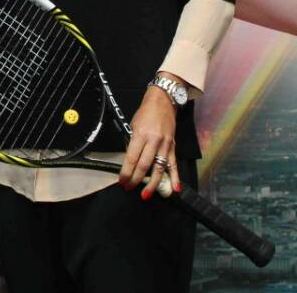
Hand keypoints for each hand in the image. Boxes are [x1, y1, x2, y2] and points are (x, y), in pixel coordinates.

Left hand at [119, 83, 179, 199]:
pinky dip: (175, 177)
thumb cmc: (146, 113)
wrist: (163, 101)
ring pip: (159, 168)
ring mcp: (165, 144)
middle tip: (129, 188)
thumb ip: (133, 143)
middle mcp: (154, 140)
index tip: (121, 181)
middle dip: (135, 179)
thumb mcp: (134, 125)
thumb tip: (130, 161)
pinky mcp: (173, 146)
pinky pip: (173, 164)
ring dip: (152, 184)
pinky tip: (175, 189)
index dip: (126, 171)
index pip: (132, 157)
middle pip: (144, 165)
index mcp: (141, 134)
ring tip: (146, 195)